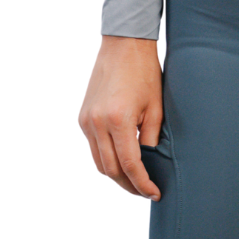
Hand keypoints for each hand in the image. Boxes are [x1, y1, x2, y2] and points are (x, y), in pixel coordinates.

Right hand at [78, 35, 163, 198]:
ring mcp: (86, 121)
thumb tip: (150, 164)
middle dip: (129, 185)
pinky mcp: (82, 117)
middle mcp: (97, 123)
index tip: (155, 193)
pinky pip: (93, 147)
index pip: (130, 165)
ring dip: (116, 175)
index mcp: (118, 120)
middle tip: (146, 191)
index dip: (142, 183)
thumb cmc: (145, 72)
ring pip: (99, 162)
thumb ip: (152, 138)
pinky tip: (121, 160)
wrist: (123, 45)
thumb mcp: (155, 106)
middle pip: (111, 169)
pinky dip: (106, 158)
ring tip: (135, 180)